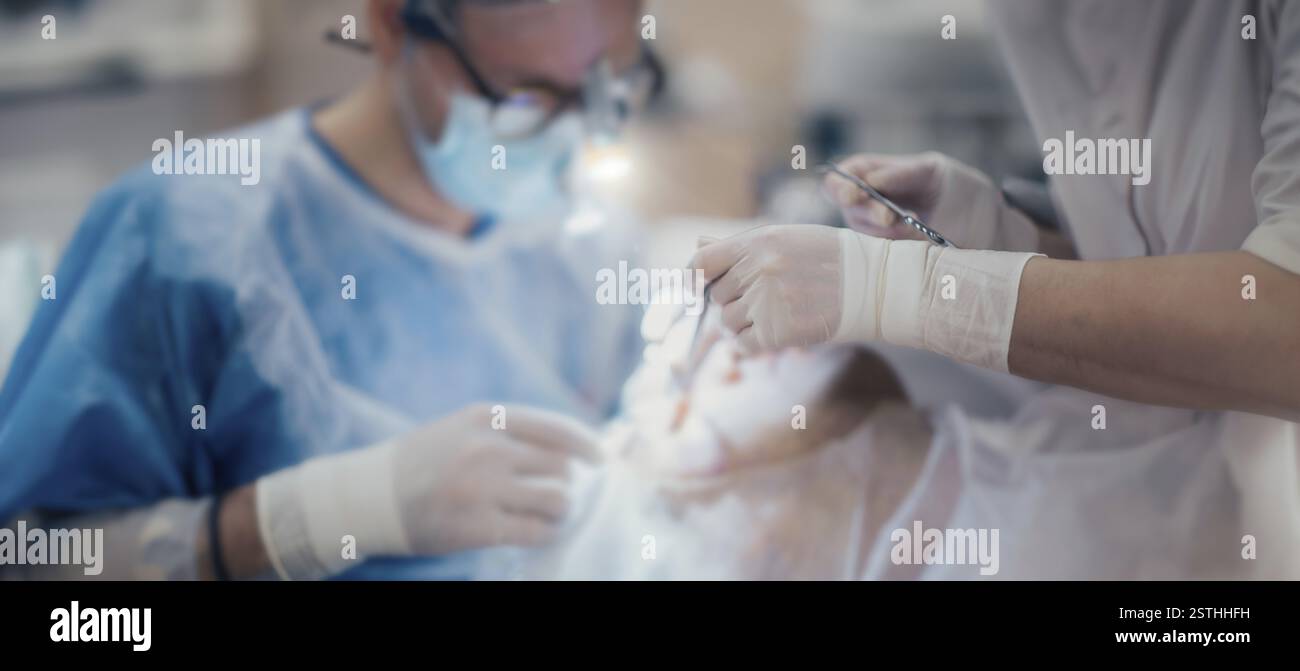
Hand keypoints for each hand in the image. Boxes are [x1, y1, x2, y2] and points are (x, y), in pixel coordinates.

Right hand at [256, 403, 600, 578]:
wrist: (371, 495)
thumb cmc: (425, 460)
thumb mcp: (463, 428)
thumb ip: (509, 431)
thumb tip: (571, 447)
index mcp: (485, 418)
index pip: (555, 429)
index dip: (586, 444)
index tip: (601, 458)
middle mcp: (486, 449)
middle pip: (560, 467)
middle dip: (564, 483)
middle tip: (555, 494)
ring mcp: (482, 489)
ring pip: (556, 501)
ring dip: (557, 510)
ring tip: (546, 514)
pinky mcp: (478, 527)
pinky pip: (535, 532)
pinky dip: (542, 533)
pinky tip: (533, 532)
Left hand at [690, 224, 848, 352]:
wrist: (873, 284)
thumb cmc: (829, 258)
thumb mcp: (785, 238)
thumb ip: (740, 246)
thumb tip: (698, 245)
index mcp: (757, 243)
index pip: (701, 261)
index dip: (693, 277)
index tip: (696, 287)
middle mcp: (758, 271)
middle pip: (717, 296)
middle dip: (732, 300)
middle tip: (761, 299)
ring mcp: (768, 303)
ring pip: (727, 323)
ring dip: (742, 324)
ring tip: (770, 315)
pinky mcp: (780, 333)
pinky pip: (744, 345)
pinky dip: (752, 344)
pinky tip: (772, 333)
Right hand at [824, 152, 1034, 251]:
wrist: (989, 226)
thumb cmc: (958, 191)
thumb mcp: (934, 171)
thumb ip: (902, 174)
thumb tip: (871, 182)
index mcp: (876, 177)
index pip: (841, 179)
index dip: (840, 186)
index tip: (853, 195)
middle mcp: (870, 207)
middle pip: (849, 208)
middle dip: (866, 211)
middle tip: (889, 217)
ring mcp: (879, 234)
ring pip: (862, 233)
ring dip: (881, 231)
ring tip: (912, 227)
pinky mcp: (892, 258)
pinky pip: (878, 256)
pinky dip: (891, 251)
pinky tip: (914, 243)